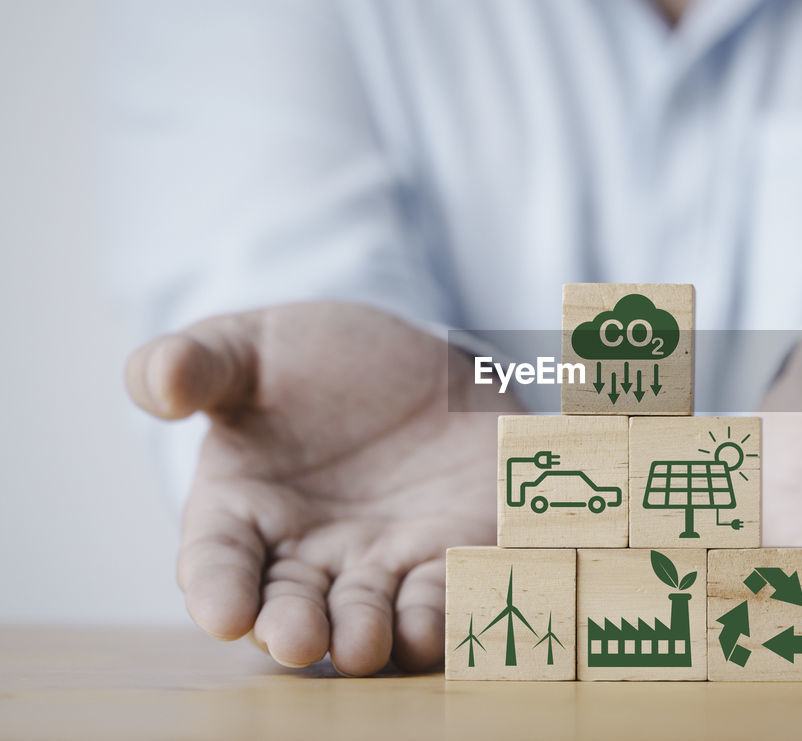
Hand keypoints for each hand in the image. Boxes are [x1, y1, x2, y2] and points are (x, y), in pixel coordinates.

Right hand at [126, 302, 519, 674]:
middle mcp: (308, 553)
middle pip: (290, 607)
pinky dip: (438, 618)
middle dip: (291, 629)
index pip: (217, 562)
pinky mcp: (445, 559)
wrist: (418, 362)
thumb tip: (161, 382)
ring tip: (363, 648)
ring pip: (364, 617)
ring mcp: (378, 563)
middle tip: (297, 640)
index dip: (217, 591)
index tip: (221, 613)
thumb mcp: (252, 348)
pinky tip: (433, 626)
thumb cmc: (316, 361)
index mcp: (242, 511)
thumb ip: (201, 365)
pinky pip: (440, 599)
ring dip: (363, 637)